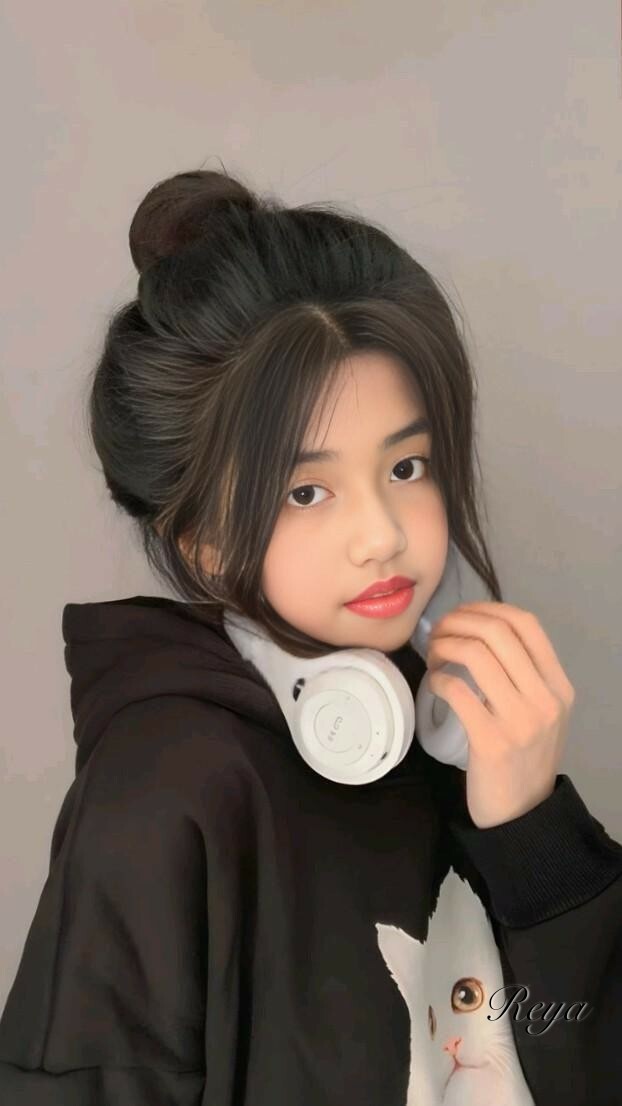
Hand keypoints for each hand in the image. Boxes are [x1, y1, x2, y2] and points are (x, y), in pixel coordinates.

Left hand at [425, 601, 575, 828]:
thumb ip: (522, 676)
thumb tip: (476, 631)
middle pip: (498, 632)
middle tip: (439, 633)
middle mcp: (545, 699)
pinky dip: (438, 679)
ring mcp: (520, 720)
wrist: (522, 815)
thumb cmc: (525, 758)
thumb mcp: (540, 712)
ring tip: (434, 655)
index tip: (462, 616)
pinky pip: (457, 690)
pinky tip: (434, 684)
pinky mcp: (490, 741)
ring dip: (445, 645)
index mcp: (558, 686)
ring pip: (476, 654)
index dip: (488, 608)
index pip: (526, 624)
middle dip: (459, 621)